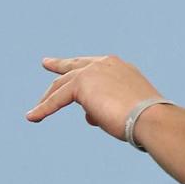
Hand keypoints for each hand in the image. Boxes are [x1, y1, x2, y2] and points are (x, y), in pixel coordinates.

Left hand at [26, 54, 163, 141]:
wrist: (151, 118)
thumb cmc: (147, 120)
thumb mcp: (126, 110)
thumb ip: (107, 108)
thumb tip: (89, 116)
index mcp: (120, 68)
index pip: (95, 67)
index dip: (83, 70)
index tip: (75, 70)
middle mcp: (105, 64)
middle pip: (74, 67)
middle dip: (59, 66)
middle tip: (47, 63)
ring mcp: (92, 72)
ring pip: (62, 85)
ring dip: (48, 99)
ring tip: (36, 111)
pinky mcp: (80, 85)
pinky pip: (57, 99)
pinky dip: (44, 109)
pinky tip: (32, 117)